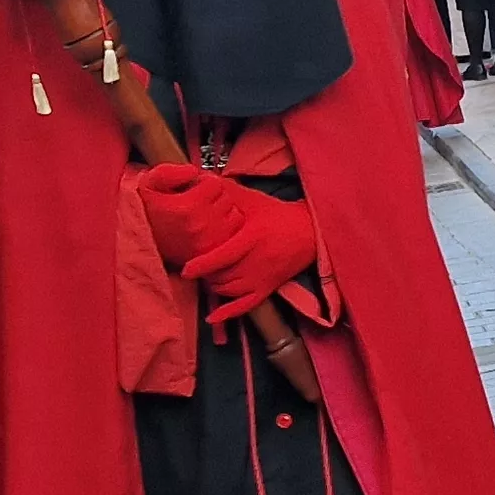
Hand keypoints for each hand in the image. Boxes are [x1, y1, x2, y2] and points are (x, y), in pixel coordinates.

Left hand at [135, 164, 325, 321]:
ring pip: (229, 291)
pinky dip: (227, 313)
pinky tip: (212, 316)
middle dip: (205, 274)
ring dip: (213, 286)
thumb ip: (226, 192)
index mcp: (253, 238)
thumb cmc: (276, 214)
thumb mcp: (253, 199)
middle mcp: (258, 261)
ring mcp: (263, 278)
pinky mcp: (268, 289)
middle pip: (223, 276)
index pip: (224, 255)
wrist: (309, 232)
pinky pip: (245, 306)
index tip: (185, 269)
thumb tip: (198, 178)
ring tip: (206, 277)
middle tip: (194, 267)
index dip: (203, 264)